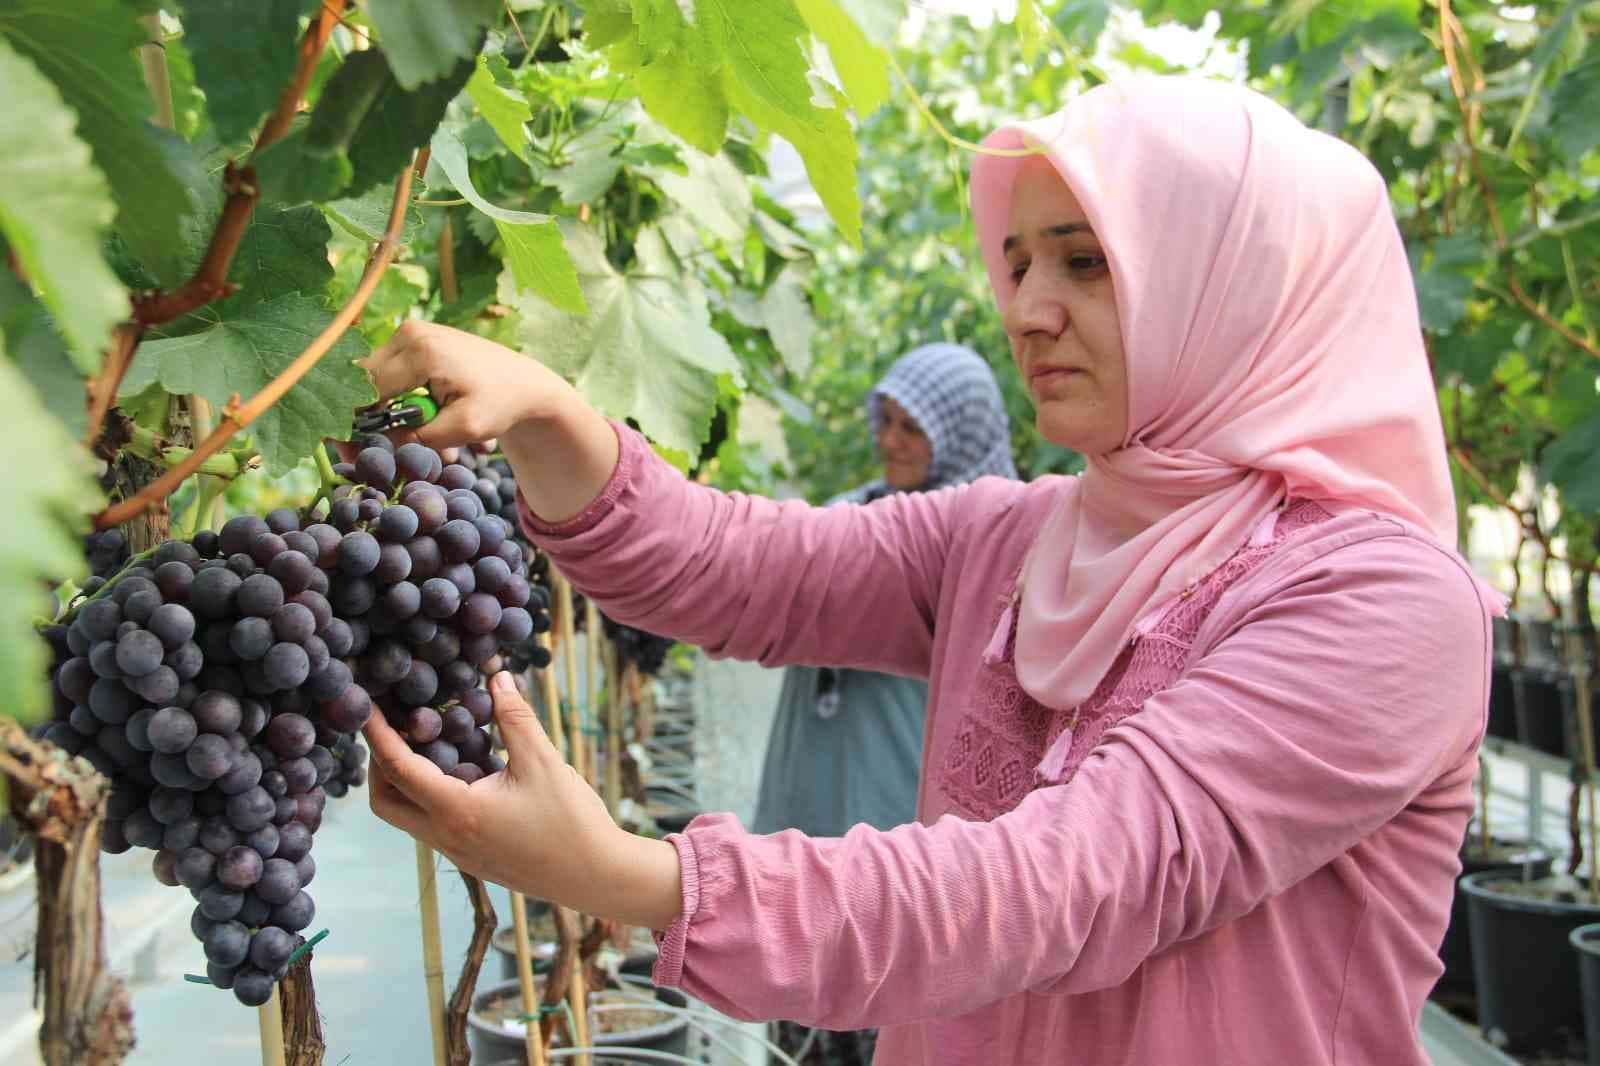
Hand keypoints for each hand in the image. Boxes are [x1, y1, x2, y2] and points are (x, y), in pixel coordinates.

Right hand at [361, 321, 570, 450]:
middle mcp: (410, 333)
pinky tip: (418, 413)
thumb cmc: (500, 405)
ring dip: (383, 408)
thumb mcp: (464, 428)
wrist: (523, 382)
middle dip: (363, 418)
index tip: (350, 454)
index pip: (368, 391)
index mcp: (422, 352)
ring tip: (409, 433)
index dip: (354, 425)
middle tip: (364, 451)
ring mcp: (410, 331)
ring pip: (372, 377)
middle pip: (363, 381)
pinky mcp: (414, 337)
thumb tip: (378, 441)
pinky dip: (395, 396)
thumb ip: (419, 436)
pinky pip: (387, 370)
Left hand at [364, 671, 683, 929]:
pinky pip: (434, 824)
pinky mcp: (472, 858)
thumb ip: (514, 718)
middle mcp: (447, 838)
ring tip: (428, 741)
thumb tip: (496, 676)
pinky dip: (431, 794)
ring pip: (409, 816)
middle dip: (378, 763)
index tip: (365, 705)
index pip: (398, 769)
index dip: (378, 734)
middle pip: (385, 802)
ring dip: (405, 780)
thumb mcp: (543, 762)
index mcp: (457, 813)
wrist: (596, 877)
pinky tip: (462, 769)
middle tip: (394, 726)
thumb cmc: (572, 822)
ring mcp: (457, 853)